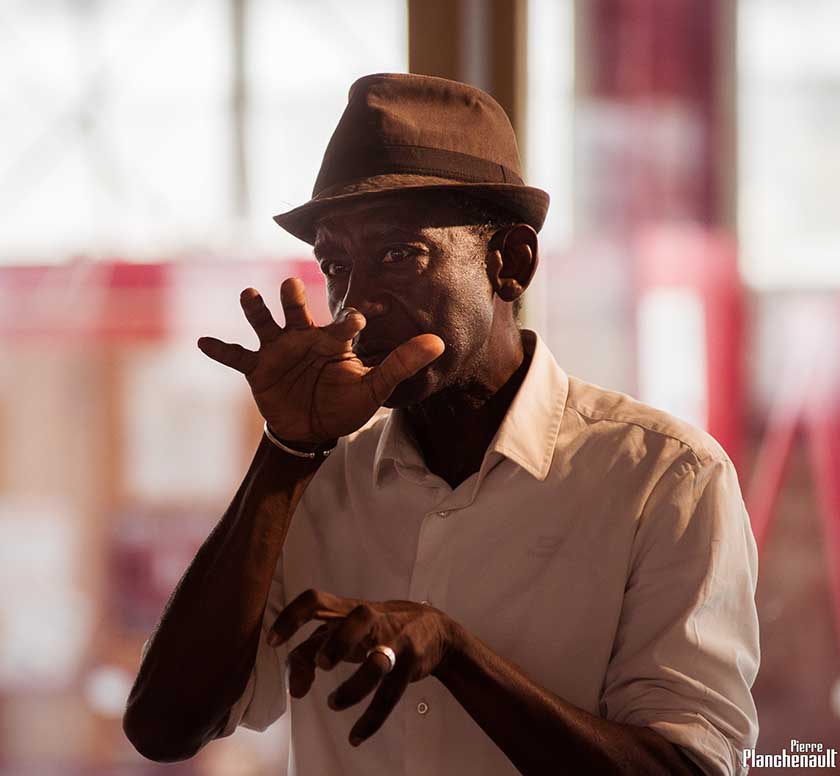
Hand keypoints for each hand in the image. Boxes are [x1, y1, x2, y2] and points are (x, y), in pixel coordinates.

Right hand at [197, 277, 444, 443]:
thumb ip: (401, 364)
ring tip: (249, 294)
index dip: (349, 321)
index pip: (341, 325)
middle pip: (297, 309)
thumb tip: (439, 343)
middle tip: (292, 284)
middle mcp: (303, 337)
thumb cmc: (345, 404)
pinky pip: (236, 356)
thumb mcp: (374, 386)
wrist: (312, 429)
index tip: (358, 317)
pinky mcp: (257, 369)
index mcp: (333, 340)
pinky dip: (220, 349)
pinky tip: (202, 342)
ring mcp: (278, 351)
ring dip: (256, 309)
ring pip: (264, 323)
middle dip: (294, 297)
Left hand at [267, 589, 454, 745]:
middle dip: (338, 642)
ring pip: (377, 662)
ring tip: (333, 703)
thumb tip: (293, 686)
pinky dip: (371, 719)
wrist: (434, 629)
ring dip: (352, 688)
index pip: (317, 600)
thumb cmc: (377, 628)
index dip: (292, 617)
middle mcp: (373, 619)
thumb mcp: (345, 630)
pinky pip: (390, 695)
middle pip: (358, 618)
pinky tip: (356, 735)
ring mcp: (395, 640)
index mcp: (349, 609)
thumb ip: (312, 650)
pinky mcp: (410, 664)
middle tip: (322, 665)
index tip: (273, 641)